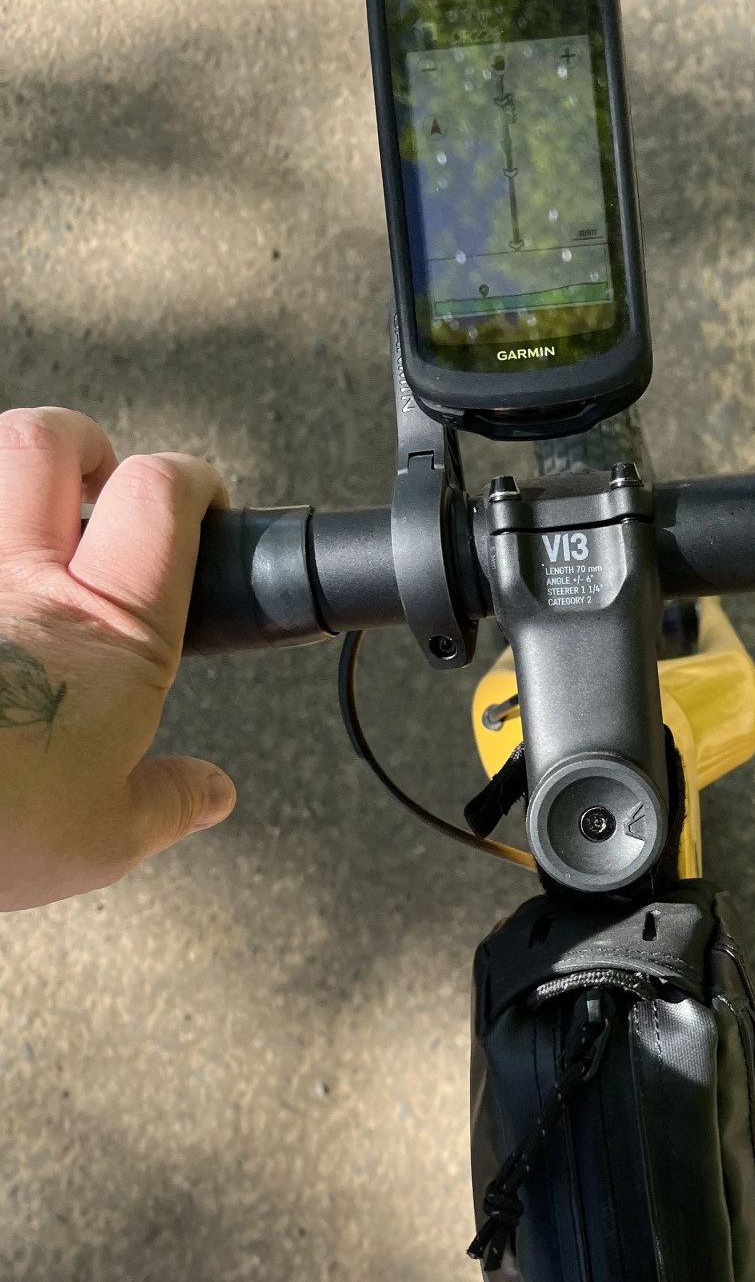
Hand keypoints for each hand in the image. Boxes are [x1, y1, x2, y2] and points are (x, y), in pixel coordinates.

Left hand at [0, 407, 235, 912]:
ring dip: (4, 488)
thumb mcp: (100, 840)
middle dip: (79, 445)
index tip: (199, 499)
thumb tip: (207, 792)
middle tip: (95, 482)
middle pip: (46, 441)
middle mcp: (18, 580)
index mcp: (105, 634)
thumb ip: (166, 803)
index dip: (189, 482)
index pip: (159, 500)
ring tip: (19, 533)